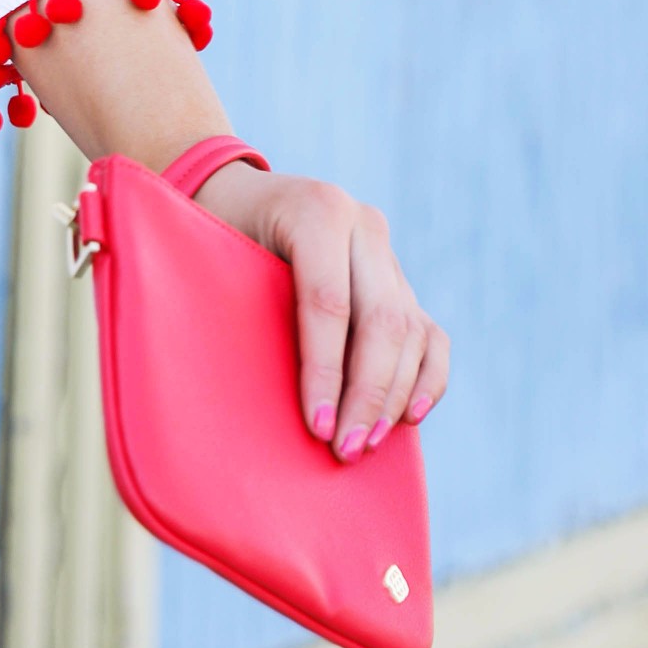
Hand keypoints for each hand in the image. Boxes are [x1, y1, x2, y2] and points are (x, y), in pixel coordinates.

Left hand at [196, 165, 450, 459]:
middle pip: (380, 321)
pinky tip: (408, 419)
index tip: (317, 427)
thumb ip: (241, 299)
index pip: (328, 303)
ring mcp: (387, 253)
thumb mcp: (216, 248)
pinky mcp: (401, 281)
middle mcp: (363, 226)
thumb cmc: (217, 232)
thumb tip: (250, 393)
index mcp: (317, 210)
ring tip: (365, 444)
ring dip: (393, 397)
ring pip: (411, 332)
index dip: (325, 370)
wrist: (242, 196)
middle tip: (345, 451)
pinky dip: (426, 378)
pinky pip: (430, 334)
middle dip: (366, 394)